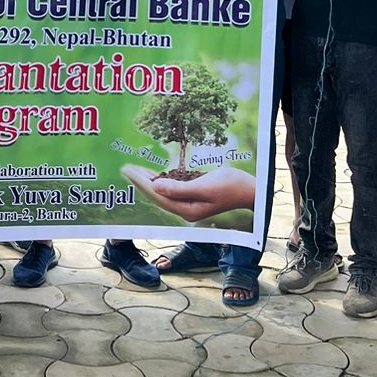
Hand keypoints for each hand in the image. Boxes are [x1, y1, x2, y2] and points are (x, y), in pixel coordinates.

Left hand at [125, 165, 256, 221]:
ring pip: (163, 191)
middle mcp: (185, 209)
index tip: (127, 170)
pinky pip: (172, 188)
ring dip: (149, 180)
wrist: (250, 190)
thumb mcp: (205, 187)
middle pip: (157, 194)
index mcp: (186, 209)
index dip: (141, 182)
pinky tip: (155, 174)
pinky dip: (162, 180)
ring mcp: (190, 204)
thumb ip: (179, 189)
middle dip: (141, 181)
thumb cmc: (231, 187)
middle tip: (125, 167)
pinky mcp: (194, 196)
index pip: (156, 195)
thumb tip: (156, 187)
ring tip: (135, 169)